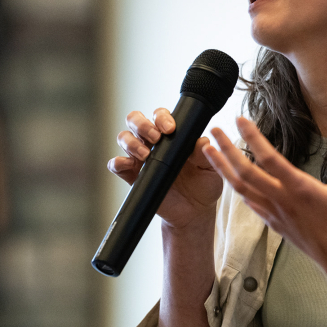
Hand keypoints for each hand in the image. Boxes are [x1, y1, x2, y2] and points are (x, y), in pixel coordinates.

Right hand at [108, 108, 222, 228]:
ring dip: (131, 142)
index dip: (162, 117)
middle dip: (142, 124)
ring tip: (146, 155)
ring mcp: (140, 158)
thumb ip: (205, 153)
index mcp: (171, 135)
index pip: (159, 116)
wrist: (194, 211)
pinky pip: (116, 164)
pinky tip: (126, 165)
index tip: (170, 129)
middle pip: (135, 120)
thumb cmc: (203, 184)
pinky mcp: (132, 176)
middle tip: (155, 138)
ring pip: (124, 138)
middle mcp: (152, 142)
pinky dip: (117, 162)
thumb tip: (202, 141)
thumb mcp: (210, 168)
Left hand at [202, 116, 326, 275]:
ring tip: (210, 151)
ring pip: (241, 189)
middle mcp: (283, 200)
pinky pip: (251, 204)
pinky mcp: (276, 225)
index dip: (253, 137)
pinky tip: (232, 183)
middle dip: (226, 150)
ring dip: (223, 168)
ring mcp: (277, 214)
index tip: (240, 120)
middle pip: (245, 172)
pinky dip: (239, 190)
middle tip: (214, 130)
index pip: (270, 158)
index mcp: (301, 188)